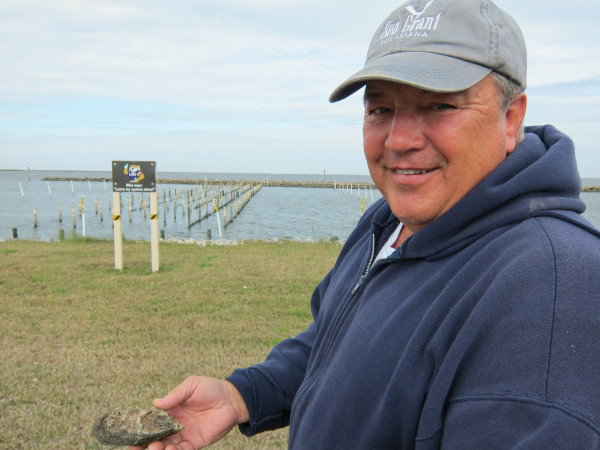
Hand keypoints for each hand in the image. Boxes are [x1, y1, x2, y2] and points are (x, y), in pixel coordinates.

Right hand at [129, 376, 249, 449]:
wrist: (232, 399)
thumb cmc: (211, 388)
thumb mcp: (191, 385)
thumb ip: (175, 395)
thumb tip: (155, 403)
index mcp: (171, 410)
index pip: (152, 421)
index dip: (141, 428)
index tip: (131, 435)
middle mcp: (175, 424)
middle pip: (156, 437)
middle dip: (145, 443)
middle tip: (137, 447)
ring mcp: (184, 434)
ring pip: (167, 446)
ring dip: (158, 449)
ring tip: (155, 448)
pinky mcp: (195, 443)